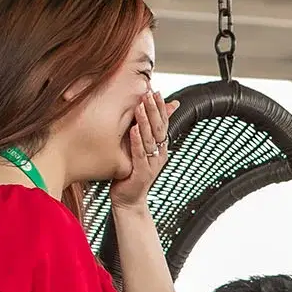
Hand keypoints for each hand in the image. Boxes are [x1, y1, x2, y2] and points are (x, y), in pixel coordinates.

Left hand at [112, 91, 178, 208]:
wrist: (128, 200)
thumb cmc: (129, 173)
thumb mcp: (138, 148)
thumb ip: (143, 132)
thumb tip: (143, 115)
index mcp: (160, 148)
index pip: (163, 123)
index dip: (160, 107)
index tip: (155, 90)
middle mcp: (159, 155)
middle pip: (159, 128)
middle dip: (154, 109)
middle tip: (149, 93)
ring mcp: (152, 164)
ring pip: (150, 139)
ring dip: (145, 121)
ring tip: (140, 106)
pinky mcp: (141, 173)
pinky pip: (140, 154)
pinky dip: (137, 142)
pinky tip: (133, 130)